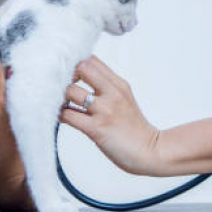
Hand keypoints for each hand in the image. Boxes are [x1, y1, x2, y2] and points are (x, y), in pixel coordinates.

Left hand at [59, 56, 160, 175]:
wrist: (150, 151)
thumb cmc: (135, 129)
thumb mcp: (125, 99)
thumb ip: (107, 87)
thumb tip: (84, 78)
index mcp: (119, 84)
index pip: (92, 60)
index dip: (76, 64)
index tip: (70, 76)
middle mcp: (112, 93)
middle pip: (81, 67)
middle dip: (67, 75)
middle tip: (63, 88)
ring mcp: (104, 110)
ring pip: (70, 91)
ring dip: (61, 97)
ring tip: (62, 104)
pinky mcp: (96, 128)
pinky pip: (68, 115)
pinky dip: (61, 115)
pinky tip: (64, 118)